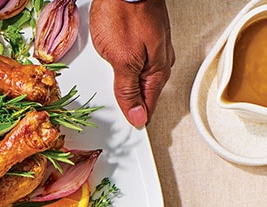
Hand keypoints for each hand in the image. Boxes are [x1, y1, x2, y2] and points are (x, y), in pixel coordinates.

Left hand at [89, 0, 174, 127]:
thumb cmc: (124, 15)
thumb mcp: (122, 60)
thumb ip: (128, 90)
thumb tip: (137, 116)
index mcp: (158, 72)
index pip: (148, 107)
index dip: (134, 119)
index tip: (124, 130)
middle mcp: (160, 61)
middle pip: (142, 92)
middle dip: (126, 100)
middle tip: (110, 105)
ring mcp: (152, 48)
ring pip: (136, 75)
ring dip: (121, 81)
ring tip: (107, 79)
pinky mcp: (142, 36)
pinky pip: (132, 59)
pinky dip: (120, 64)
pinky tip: (110, 60)